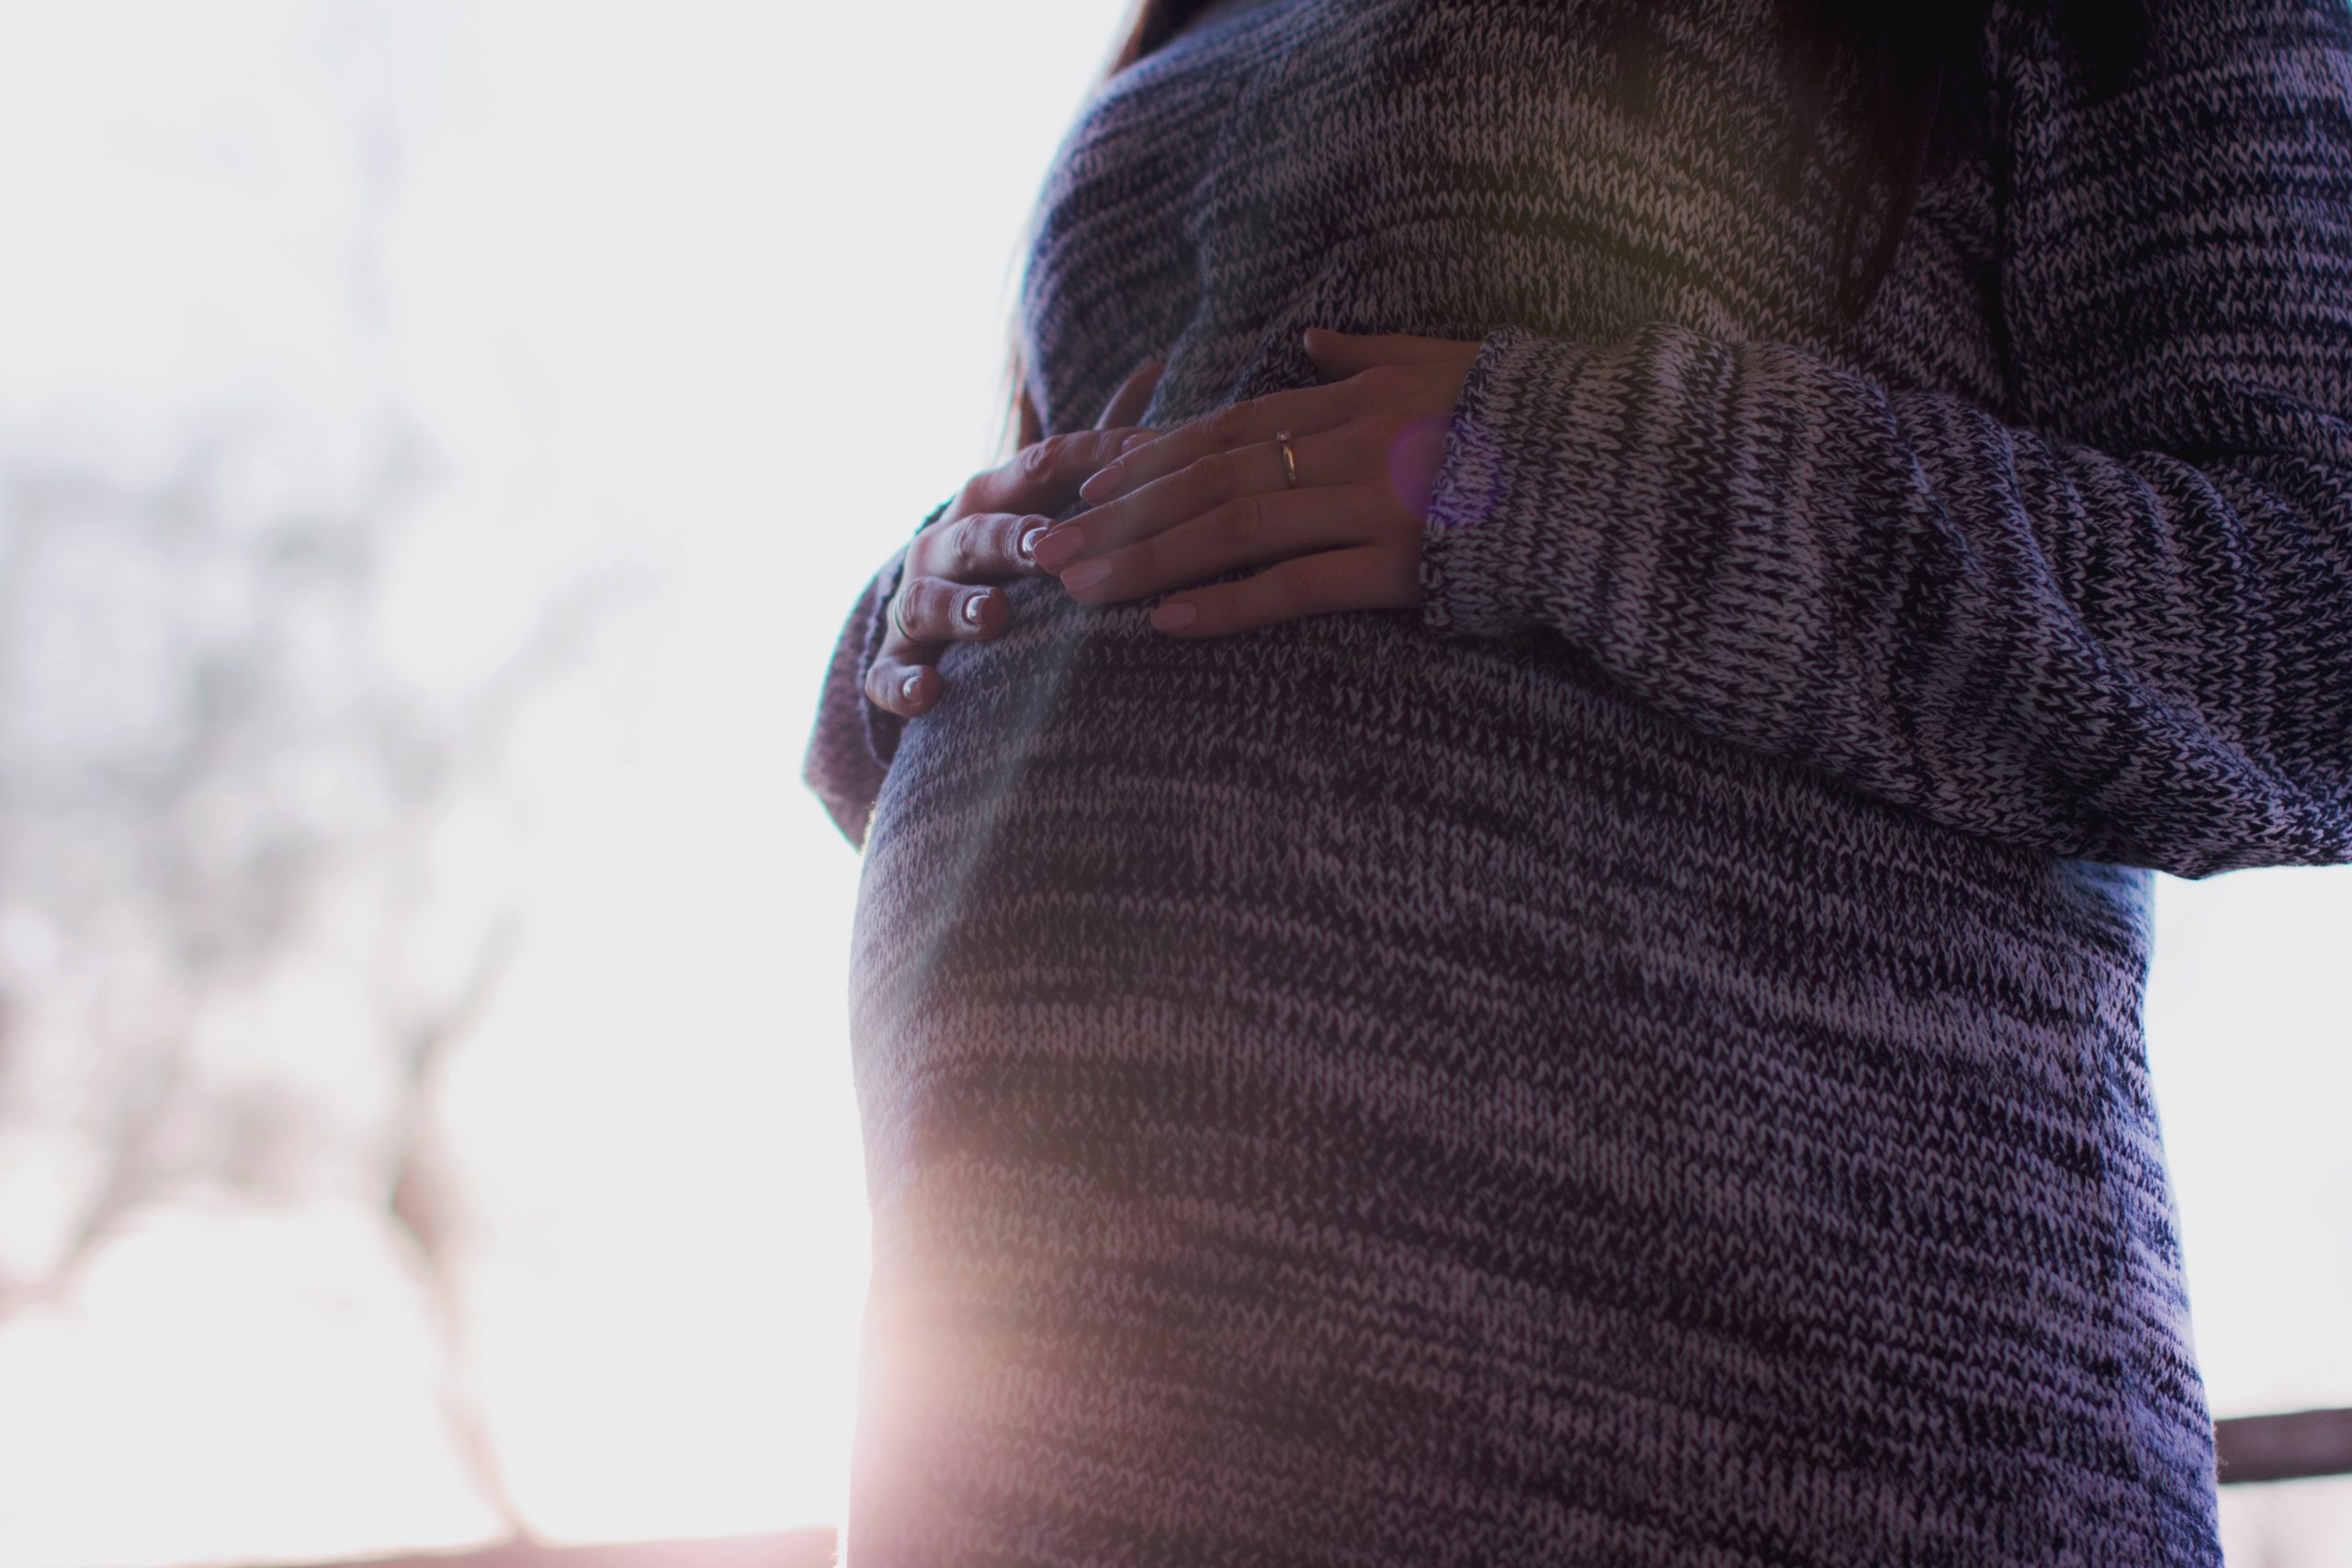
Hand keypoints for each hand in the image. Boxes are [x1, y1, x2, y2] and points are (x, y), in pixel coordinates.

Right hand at [865, 357, 1163, 717]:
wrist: (930, 619)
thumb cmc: (1012, 549)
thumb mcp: (1048, 493)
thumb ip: (1097, 445)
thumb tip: (1154, 363)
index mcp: (993, 498)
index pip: (1042, 467)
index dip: (1090, 462)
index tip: (1142, 462)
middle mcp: (947, 543)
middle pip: (978, 533)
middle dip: (1010, 538)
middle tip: (1048, 546)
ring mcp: (917, 601)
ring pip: (929, 600)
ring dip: (961, 607)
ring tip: (996, 616)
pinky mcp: (897, 662)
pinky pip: (891, 675)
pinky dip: (906, 685)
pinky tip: (932, 694)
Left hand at [1027, 327, 1484, 636]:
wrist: (1611, 470)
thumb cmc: (1529, 419)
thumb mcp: (1445, 362)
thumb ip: (1369, 354)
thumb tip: (1313, 341)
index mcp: (1351, 400)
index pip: (1226, 428)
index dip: (1150, 459)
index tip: (1088, 488)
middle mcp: (1347, 445)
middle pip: (1208, 477)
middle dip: (1119, 516)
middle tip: (1047, 547)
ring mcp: (1369, 505)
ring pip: (1232, 528)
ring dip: (1146, 560)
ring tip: (1080, 588)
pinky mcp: (1398, 566)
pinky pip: (1295, 586)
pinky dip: (1228, 604)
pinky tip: (1168, 623)